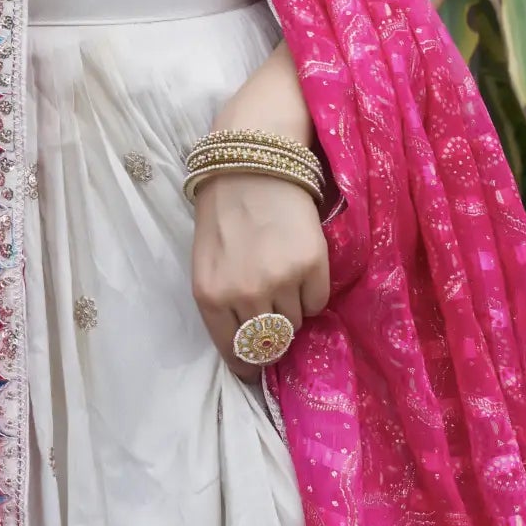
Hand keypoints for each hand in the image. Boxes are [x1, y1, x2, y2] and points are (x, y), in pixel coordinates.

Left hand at [190, 170, 331, 383]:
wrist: (254, 163)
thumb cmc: (224, 213)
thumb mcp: (208, 263)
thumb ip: (224, 305)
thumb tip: (250, 347)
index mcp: (211, 296)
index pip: (236, 354)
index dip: (249, 362)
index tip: (258, 362)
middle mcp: (245, 294)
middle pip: (269, 343)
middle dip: (272, 335)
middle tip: (273, 310)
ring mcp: (280, 281)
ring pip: (295, 323)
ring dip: (292, 309)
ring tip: (283, 275)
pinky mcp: (312, 265)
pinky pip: (318, 302)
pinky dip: (312, 291)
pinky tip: (300, 264)